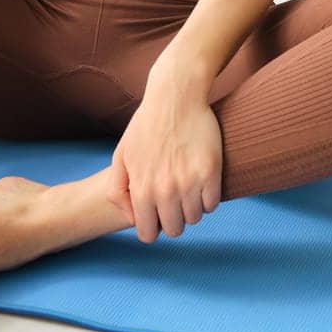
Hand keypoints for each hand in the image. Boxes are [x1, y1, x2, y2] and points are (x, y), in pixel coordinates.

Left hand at [107, 72, 221, 242]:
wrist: (175, 97)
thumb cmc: (145, 125)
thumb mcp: (120, 156)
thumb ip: (118, 191)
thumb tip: (133, 218)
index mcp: (142, 190)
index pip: (148, 235)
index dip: (152, 227)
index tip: (156, 214)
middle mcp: (166, 191)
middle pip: (174, 230)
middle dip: (173, 218)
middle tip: (173, 199)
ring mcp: (190, 183)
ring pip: (195, 218)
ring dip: (191, 207)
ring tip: (186, 186)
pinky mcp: (211, 172)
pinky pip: (212, 204)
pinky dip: (208, 197)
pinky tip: (200, 180)